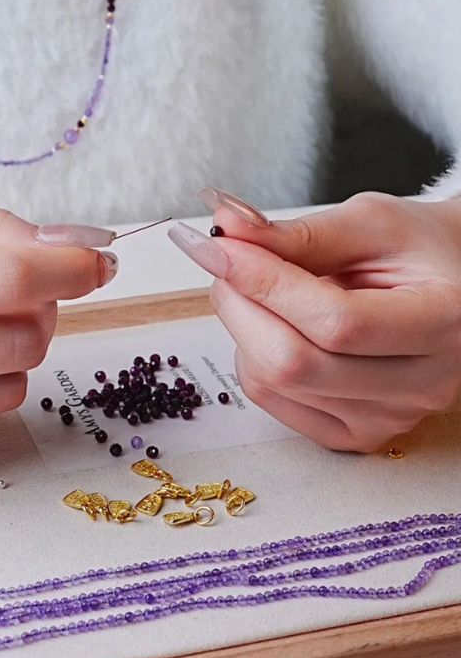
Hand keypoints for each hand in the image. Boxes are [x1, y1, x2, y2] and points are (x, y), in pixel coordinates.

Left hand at [168, 188, 460, 451]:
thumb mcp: (371, 223)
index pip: (335, 321)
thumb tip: (227, 228)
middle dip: (240, 305)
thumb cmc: (417, 252)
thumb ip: (299, 232)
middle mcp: (419, 385)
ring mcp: (384, 418)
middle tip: (228, 262)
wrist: (450, 290)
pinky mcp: (351, 434)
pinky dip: (253, 359)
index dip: (265, 283)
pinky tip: (274, 330)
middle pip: (294, 363)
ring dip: (242, 329)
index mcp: (442, 324)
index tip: (220, 246)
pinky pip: (271, 401)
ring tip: (261, 291)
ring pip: (272, 383)